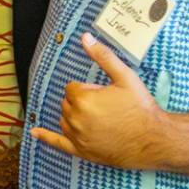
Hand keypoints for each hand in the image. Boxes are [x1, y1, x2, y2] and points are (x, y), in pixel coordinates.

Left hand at [30, 33, 170, 170]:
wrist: (154, 139)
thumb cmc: (140, 107)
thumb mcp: (124, 77)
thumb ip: (103, 56)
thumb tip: (85, 38)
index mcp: (82, 100)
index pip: (72, 88)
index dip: (90, 90)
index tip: (106, 95)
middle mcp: (75, 119)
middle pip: (68, 103)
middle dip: (83, 102)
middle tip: (108, 107)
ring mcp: (77, 137)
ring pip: (65, 120)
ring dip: (75, 116)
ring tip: (100, 119)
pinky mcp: (81, 151)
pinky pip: (57, 143)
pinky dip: (45, 136)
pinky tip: (34, 132)